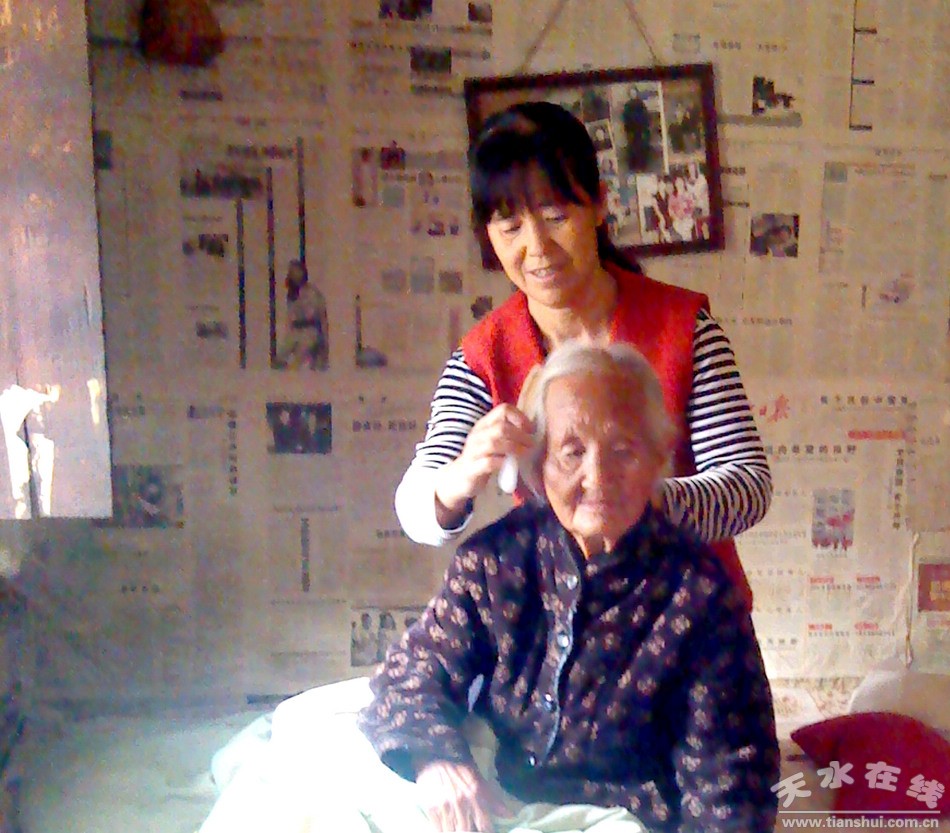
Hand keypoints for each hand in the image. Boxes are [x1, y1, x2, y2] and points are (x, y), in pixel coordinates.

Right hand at [416, 760, 507, 831]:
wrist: (436, 756)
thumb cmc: (460, 769)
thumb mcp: (479, 780)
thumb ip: (493, 800)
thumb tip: (510, 815)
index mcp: (475, 795)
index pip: (483, 825)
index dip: (485, 831)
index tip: (484, 830)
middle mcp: (460, 802)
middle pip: (466, 830)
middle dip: (468, 831)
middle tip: (468, 827)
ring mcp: (444, 806)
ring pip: (451, 831)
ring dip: (454, 830)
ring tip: (457, 825)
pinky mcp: (430, 808)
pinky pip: (438, 828)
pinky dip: (442, 829)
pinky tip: (446, 826)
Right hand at [434, 404, 534, 522]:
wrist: (458, 478)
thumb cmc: (482, 458)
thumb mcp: (492, 441)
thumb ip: (507, 434)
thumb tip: (533, 431)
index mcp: (483, 425)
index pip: (503, 409)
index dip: (520, 417)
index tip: (531, 430)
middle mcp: (477, 435)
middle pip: (501, 427)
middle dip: (520, 435)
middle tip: (531, 444)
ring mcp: (473, 451)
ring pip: (494, 443)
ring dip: (514, 448)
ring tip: (526, 453)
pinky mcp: (472, 469)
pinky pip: (487, 462)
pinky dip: (502, 462)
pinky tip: (510, 465)